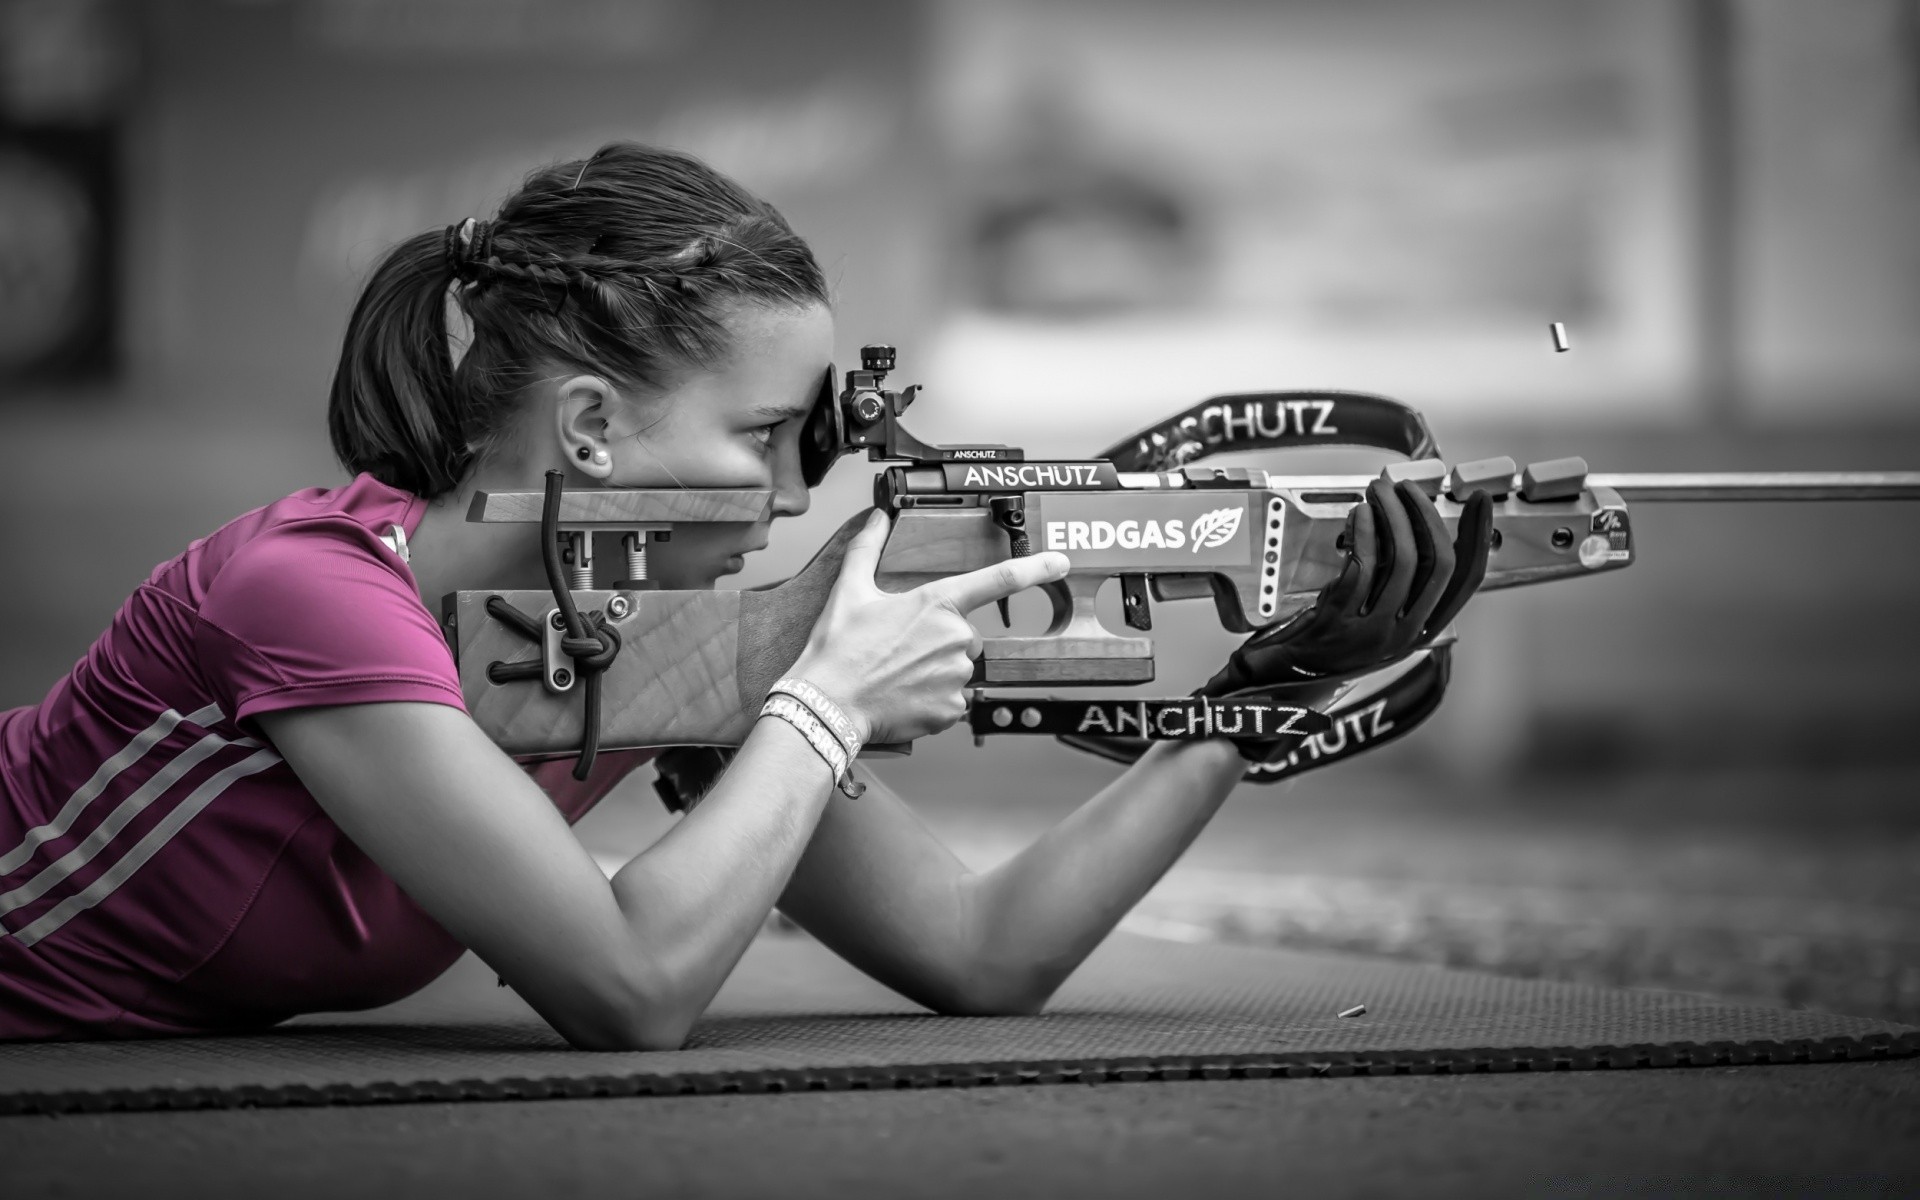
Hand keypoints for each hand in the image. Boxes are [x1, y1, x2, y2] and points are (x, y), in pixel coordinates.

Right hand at [790, 510, 1069, 743]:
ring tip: (898, 675)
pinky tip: (904, 696)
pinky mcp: (950, 707)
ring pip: (958, 669)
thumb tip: (875, 520)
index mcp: (936, 603)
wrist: (828, 703)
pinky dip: (932, 700)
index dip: (1035, 568)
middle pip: (965, 637)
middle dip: (941, 643)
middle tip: (901, 651)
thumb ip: (867, 549)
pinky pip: (952, 700)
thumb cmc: (838, 651)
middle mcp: (954, 637)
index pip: (997, 579)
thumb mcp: (850, 591)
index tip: (1060, 561)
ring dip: (936, 672)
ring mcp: (956, 675)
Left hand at [1202, 478, 1492, 695]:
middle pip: (1440, 564)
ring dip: (1394, 515)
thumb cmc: (1337, 638)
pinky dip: (1365, 532)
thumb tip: (1418, 525)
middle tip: (1410, 488)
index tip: (1479, 502)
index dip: (1478, 538)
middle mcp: (1407, 634)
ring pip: (1405, 560)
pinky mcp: (1343, 620)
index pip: (1467, 581)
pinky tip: (1360, 513)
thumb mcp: (1383, 618)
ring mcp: (1376, 630)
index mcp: (1424, 631)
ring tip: (1381, 491)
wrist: (1291, 673)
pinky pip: (1364, 565)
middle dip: (1428, 516)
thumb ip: (1404, 584)